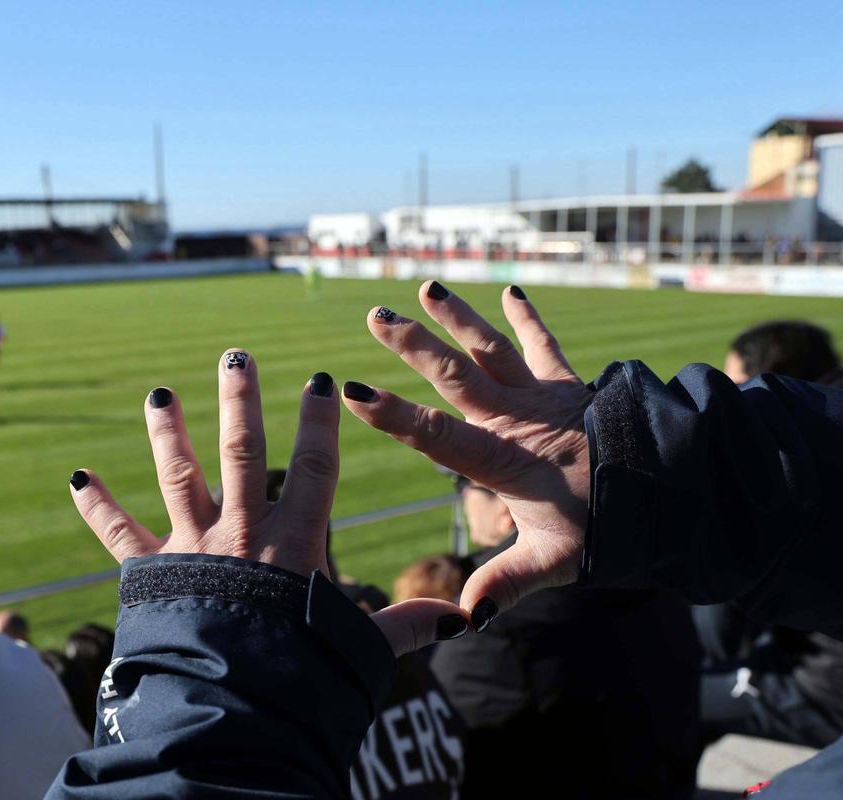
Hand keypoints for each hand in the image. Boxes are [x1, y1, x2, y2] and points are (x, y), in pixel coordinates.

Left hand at [70, 349, 466, 655]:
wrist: (230, 711)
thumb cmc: (300, 680)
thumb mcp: (359, 650)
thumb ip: (405, 626)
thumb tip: (466, 617)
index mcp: (293, 544)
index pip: (315, 468)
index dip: (319, 423)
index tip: (320, 380)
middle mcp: (241, 533)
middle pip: (241, 453)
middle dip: (239, 402)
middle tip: (235, 357)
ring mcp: (193, 550)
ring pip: (180, 477)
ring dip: (168, 433)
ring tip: (158, 394)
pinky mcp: (151, 576)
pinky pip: (120, 535)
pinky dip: (98, 506)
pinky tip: (77, 476)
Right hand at [343, 283, 591, 628]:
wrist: (670, 489)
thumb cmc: (605, 527)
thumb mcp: (553, 561)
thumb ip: (505, 583)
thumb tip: (464, 617)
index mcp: (504, 460)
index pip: (439, 437)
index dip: (394, 416)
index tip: (354, 392)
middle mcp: (518, 421)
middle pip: (458, 377)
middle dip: (414, 347)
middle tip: (377, 317)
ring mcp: (543, 397)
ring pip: (493, 351)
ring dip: (460, 319)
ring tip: (429, 287)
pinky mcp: (568, 385)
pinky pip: (543, 346)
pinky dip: (527, 319)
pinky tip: (511, 290)